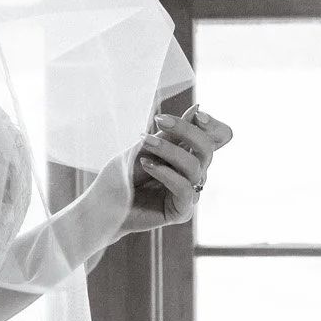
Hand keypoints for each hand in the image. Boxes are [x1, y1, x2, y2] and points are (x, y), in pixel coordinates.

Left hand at [126, 102, 232, 230]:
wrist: (102, 205)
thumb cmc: (121, 175)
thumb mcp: (144, 147)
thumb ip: (170, 134)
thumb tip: (197, 109)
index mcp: (188, 154)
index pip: (218, 139)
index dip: (214, 126)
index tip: (197, 114)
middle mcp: (193, 173)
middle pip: (208, 148)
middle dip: (187, 130)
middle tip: (160, 120)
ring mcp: (189, 193)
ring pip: (194, 166)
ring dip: (169, 150)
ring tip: (145, 143)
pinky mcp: (181, 211)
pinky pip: (184, 188)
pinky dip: (166, 173)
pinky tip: (147, 164)